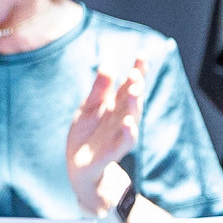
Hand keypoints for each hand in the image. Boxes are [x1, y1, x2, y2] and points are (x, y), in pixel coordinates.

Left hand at [65, 51, 147, 219]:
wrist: (79, 168)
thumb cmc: (86, 135)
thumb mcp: (88, 109)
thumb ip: (99, 90)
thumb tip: (108, 64)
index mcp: (116, 106)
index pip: (129, 85)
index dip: (138, 71)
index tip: (143, 54)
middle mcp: (121, 118)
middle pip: (132, 100)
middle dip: (136, 87)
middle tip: (135, 75)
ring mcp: (118, 136)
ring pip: (131, 119)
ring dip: (135, 106)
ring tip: (135, 92)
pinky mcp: (111, 153)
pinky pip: (122, 144)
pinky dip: (127, 134)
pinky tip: (129, 124)